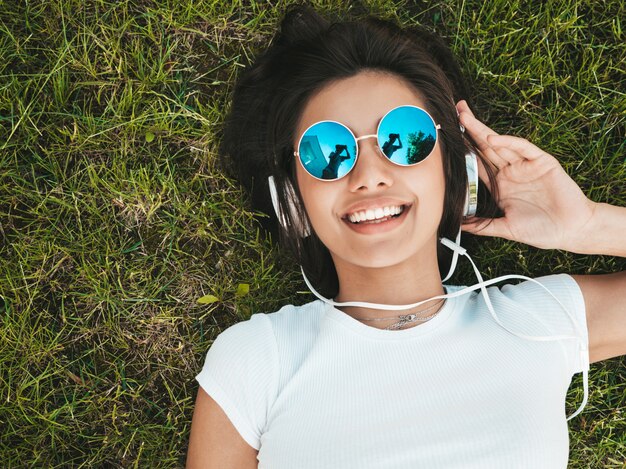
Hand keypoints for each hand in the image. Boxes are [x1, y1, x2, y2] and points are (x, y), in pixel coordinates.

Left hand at [457, 100, 596, 251]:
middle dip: (470, 130)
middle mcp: (511, 172)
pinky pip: (523, 148)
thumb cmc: (541, 230)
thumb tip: (459, 225)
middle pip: (486, 148)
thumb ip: (482, 226)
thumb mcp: (505, 228)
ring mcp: (526, 165)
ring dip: (483, 131)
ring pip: (501, 144)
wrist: (570, 231)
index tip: (447, 140)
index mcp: (501, 185)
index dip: (463, 151)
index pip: (477, 163)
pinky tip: (493, 139)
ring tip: (466, 118)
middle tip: (454, 113)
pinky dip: (509, 142)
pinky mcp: (543, 162)